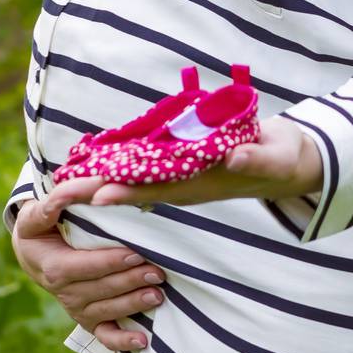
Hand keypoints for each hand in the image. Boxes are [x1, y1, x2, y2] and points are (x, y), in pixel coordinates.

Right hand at [11, 197, 164, 352]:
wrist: (33, 255)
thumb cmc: (40, 229)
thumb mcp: (37, 214)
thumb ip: (53, 202)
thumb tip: (68, 192)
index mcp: (54, 267)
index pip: (85, 267)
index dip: (110, 262)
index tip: (136, 252)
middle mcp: (65, 293)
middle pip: (102, 289)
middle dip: (131, 281)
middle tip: (158, 272)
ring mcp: (77, 309)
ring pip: (108, 311)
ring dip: (133, 304)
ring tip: (158, 295)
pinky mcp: (87, 319)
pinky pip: (104, 335)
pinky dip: (122, 341)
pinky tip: (142, 340)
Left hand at [45, 114, 324, 214]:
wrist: (288, 164)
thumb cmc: (283, 160)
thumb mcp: (275, 159)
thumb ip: (256, 159)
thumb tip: (234, 158)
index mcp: (205, 183)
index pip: (160, 189)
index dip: (128, 190)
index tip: (97, 194)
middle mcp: (189, 183)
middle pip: (139, 187)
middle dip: (101, 187)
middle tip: (63, 189)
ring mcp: (186, 177)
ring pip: (139, 178)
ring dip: (106, 176)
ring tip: (69, 175)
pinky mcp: (188, 166)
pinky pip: (150, 167)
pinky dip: (125, 162)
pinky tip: (102, 158)